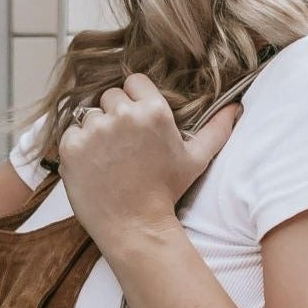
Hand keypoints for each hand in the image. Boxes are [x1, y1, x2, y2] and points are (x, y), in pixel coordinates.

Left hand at [50, 74, 239, 253]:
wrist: (135, 226)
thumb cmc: (166, 192)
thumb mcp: (196, 159)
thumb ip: (216, 129)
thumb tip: (236, 107)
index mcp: (154, 110)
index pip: (134, 82)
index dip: (135, 101)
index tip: (137, 123)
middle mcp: (123, 115)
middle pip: (110, 97)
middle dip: (115, 115)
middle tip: (123, 146)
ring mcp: (95, 130)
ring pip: (89, 115)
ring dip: (96, 132)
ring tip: (109, 159)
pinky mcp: (72, 147)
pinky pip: (70, 133)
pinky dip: (78, 148)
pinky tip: (94, 166)